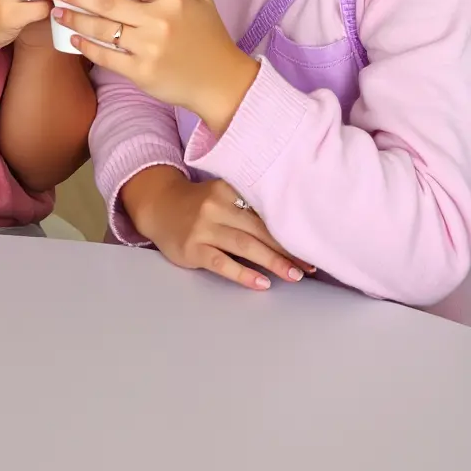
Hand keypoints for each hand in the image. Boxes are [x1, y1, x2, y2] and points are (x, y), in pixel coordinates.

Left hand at [45, 0, 257, 131]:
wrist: (221, 82)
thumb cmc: (209, 36)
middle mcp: (159, 21)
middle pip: (108, 1)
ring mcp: (149, 48)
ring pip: (102, 29)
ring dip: (74, 17)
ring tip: (55, 8)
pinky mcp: (142, 73)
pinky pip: (106, 57)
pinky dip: (86, 46)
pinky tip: (72, 36)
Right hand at [124, 169, 312, 290]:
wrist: (160, 207)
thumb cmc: (200, 205)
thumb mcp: (222, 194)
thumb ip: (248, 206)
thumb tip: (289, 229)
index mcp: (228, 188)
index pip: (264, 209)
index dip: (289, 227)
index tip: (311, 242)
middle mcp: (216, 205)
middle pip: (259, 228)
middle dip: (286, 248)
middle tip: (310, 265)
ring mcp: (203, 227)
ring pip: (244, 245)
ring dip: (272, 261)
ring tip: (294, 275)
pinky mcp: (193, 248)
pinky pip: (222, 263)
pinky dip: (244, 274)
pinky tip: (261, 283)